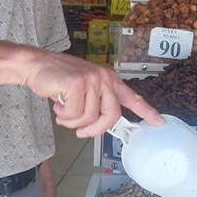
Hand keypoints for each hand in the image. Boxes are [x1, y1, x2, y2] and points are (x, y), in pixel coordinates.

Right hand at [26, 51, 162, 136]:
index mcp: (109, 80)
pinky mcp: (77, 84)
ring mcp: (92, 80)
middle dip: (95, 130)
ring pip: (89, 118)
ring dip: (72, 122)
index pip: (132, 98)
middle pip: (112, 116)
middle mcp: (104, 78)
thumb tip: (102, 124)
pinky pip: (74, 115)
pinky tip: (57, 103)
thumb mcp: (84, 88)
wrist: (36, 64)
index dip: (146, 112)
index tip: (159, 122)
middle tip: (81, 132)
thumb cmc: (59, 79)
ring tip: (63, 110)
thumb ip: (96, 102)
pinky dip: (63, 116)